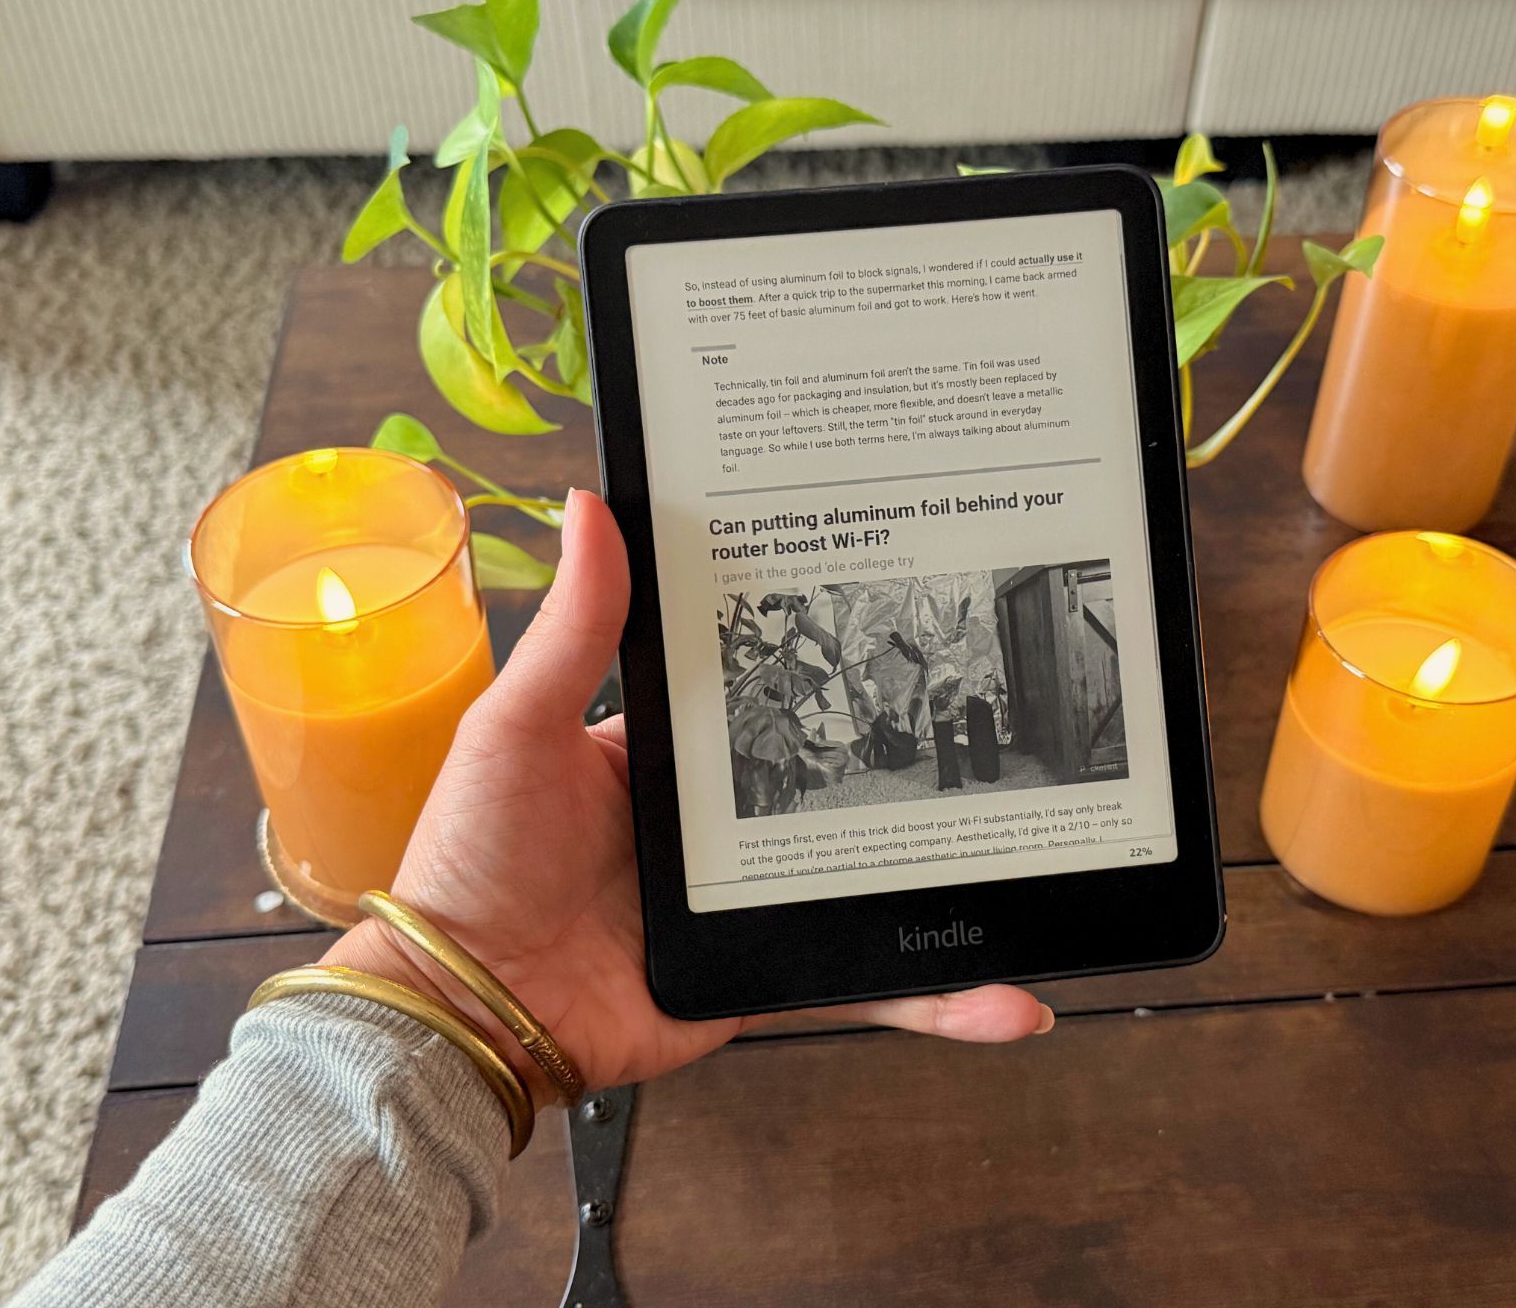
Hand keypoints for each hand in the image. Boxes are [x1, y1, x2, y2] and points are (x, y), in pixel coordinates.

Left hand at [326, 489, 1050, 1105]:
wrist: (465, 1010)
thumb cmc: (469, 862)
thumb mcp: (518, 727)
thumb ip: (576, 630)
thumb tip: (591, 504)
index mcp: (665, 753)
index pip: (762, 686)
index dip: (824, 651)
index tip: (897, 600)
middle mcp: (718, 824)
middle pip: (837, 777)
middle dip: (921, 755)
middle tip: (1006, 711)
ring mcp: (750, 902)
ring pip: (876, 879)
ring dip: (960, 880)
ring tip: (1050, 855)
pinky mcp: (767, 975)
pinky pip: (868, 983)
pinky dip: (941, 997)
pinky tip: (1009, 999)